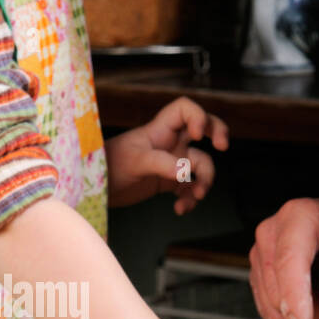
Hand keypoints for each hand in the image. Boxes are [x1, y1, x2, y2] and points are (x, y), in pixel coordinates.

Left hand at [106, 96, 229, 211]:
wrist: (96, 189)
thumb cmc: (109, 166)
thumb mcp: (135, 161)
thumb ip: (160, 163)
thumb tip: (184, 172)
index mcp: (160, 130)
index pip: (185, 110)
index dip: (198, 116)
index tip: (199, 135)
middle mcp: (169, 143)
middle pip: (203, 129)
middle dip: (218, 134)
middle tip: (223, 147)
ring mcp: (171, 163)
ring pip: (201, 165)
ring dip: (204, 181)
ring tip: (195, 196)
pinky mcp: (167, 182)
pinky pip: (189, 188)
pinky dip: (189, 199)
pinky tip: (180, 208)